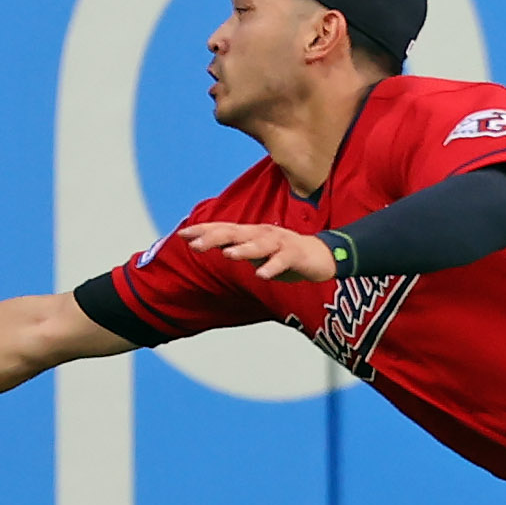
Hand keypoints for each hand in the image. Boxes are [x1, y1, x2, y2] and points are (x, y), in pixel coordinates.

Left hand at [181, 221, 337, 282]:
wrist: (323, 256)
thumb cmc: (286, 255)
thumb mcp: (258, 253)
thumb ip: (239, 250)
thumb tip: (216, 249)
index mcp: (252, 234)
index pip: (224, 229)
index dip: (204, 231)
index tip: (182, 235)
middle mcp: (263, 234)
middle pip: (236, 233)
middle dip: (214, 238)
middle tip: (195, 245)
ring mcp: (280, 242)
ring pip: (259, 244)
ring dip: (243, 249)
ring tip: (228, 255)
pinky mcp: (296, 254)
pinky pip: (283, 261)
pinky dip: (272, 267)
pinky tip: (262, 275)